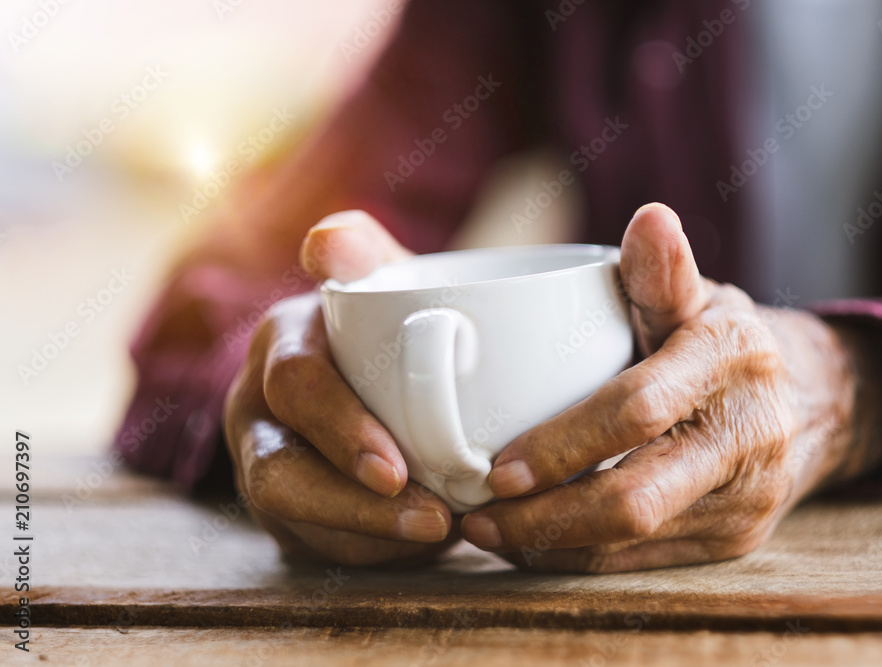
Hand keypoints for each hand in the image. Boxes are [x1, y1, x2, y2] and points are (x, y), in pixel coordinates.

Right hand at [224, 210, 460, 566]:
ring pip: (292, 519)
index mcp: (282, 343)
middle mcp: (255, 406)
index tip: (397, 469)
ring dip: (367, 538)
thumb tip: (327, 241)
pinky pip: (313, 544)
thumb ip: (362, 252)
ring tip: (441, 537)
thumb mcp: (380, 278)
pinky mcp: (282, 507)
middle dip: (353, 505)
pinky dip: (370, 551)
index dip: (340, 429)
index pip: (296, 386)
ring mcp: (261, 461)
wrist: (378, 363)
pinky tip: (422, 545)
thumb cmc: (388, 321)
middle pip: (279, 472)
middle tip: (437, 519)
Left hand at [460, 203, 881, 571]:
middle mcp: (747, 440)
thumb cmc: (725, 343)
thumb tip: (650, 217)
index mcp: (731, 362)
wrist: (812, 403)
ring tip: (487, 534)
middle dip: (545, 519)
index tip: (494, 468)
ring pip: (635, 544)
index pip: (637, 410)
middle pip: (636, 501)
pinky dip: (582, 558)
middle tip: (475, 518)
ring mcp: (746, 502)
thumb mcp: (701, 298)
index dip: (562, 444)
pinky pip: (647, 564)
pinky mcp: (735, 541)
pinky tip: (534, 545)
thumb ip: (662, 272)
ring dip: (552, 546)